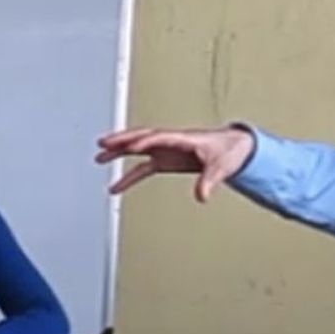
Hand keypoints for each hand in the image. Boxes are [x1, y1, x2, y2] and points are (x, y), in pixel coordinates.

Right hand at [95, 126, 255, 202]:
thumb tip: (202, 196)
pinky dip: (129, 175)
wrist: (235, 148)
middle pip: (142, 137)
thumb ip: (210, 181)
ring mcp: (167, 151)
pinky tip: (116, 186)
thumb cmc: (228, 150)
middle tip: (104, 143)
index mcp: (184, 139)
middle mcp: (172, 143)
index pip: (160, 137)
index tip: (131, 147)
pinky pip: (143, 168)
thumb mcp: (221, 167)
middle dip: (123, 140)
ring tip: (100, 156)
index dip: (146, 142)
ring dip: (119, 152)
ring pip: (138, 149)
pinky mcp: (167, 161)